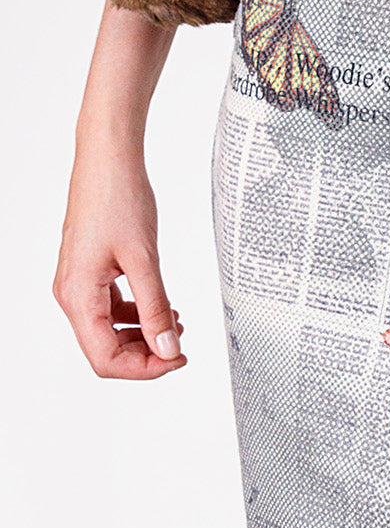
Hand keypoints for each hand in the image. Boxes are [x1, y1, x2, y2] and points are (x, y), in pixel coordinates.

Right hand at [53, 148, 186, 378]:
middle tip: (180, 345)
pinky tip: (159, 303)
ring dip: (141, 332)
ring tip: (174, 322)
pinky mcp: (88, 269)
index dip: (144, 368)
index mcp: (78, 296)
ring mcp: (78, 282)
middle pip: (104, 349)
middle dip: (145, 353)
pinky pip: (108, 306)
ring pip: (107, 329)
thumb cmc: (119, 197)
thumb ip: (155, 306)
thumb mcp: (144, 257)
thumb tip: (167, 347)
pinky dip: (134, 312)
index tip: (177, 358)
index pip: (105, 358)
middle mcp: (71, 294)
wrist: (108, 159)